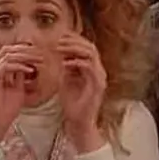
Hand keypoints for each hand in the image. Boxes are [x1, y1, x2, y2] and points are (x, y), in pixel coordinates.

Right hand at [0, 44, 42, 147]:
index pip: (9, 51)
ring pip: (7, 55)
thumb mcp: (18, 89)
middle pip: (8, 49)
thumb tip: (31, 65)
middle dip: (26, 49)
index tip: (40, 52)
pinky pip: (5, 66)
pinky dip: (19, 66)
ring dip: (25, 56)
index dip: (24, 49)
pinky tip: (31, 70)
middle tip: (41, 53)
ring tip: (39, 60)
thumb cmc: (7, 109)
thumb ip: (21, 76)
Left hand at [56, 33, 106, 151]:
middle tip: (59, 39)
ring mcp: (100, 78)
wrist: (78, 123)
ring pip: (92, 54)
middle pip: (90, 47)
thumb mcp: (66, 80)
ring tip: (60, 48)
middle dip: (74, 41)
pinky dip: (77, 62)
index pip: (87, 47)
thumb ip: (66, 67)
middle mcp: (99, 71)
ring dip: (75, 48)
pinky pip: (90, 68)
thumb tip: (61, 53)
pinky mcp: (98, 86)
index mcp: (92, 69)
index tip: (59, 36)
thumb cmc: (72, 103)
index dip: (74, 39)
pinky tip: (65, 62)